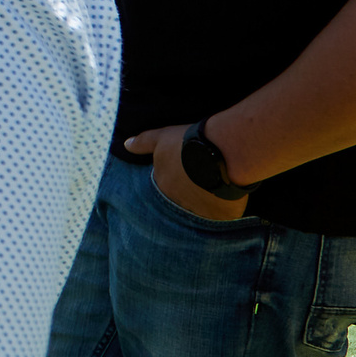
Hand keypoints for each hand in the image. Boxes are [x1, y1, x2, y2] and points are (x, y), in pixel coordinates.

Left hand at [123, 124, 249, 220]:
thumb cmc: (189, 143)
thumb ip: (143, 142)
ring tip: (215, 190)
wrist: (221, 151)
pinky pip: (219, 219)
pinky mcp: (219, 218)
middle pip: (181, 203)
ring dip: (204, 205)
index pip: (165, 189)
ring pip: (199, 213)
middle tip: (201, 184)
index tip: (185, 176)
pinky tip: (227, 200)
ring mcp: (198, 212)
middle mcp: (177, 203)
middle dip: (188, 196)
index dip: (176, 183)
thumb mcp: (162, 137)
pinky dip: (223, 211)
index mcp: (162, 185)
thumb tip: (127, 144)